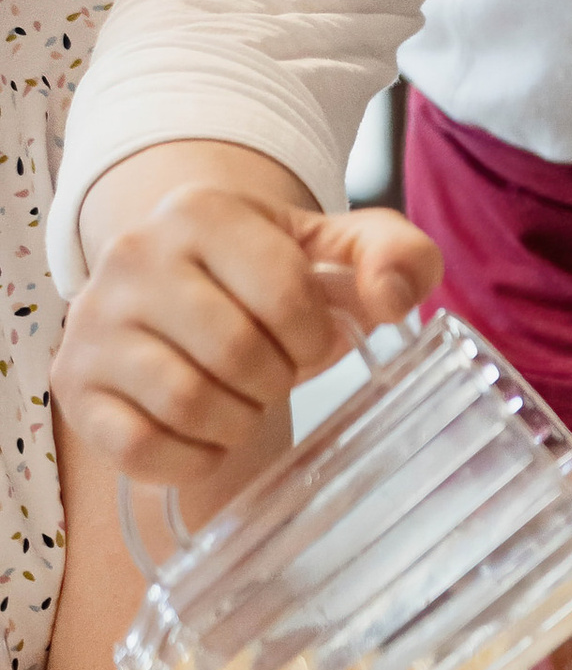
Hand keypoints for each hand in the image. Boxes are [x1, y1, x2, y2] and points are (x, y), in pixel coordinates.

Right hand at [53, 192, 442, 486]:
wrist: (182, 290)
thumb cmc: (269, 277)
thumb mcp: (338, 251)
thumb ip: (398, 255)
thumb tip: (395, 300)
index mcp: (201, 211)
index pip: (287, 294)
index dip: (315, 337)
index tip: (307, 339)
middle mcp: (133, 255)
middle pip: (237, 353)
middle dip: (276, 380)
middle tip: (271, 374)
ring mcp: (93, 322)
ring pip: (187, 402)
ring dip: (237, 421)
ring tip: (240, 400)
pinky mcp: (74, 385)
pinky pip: (140, 447)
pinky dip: (192, 458)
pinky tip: (205, 435)